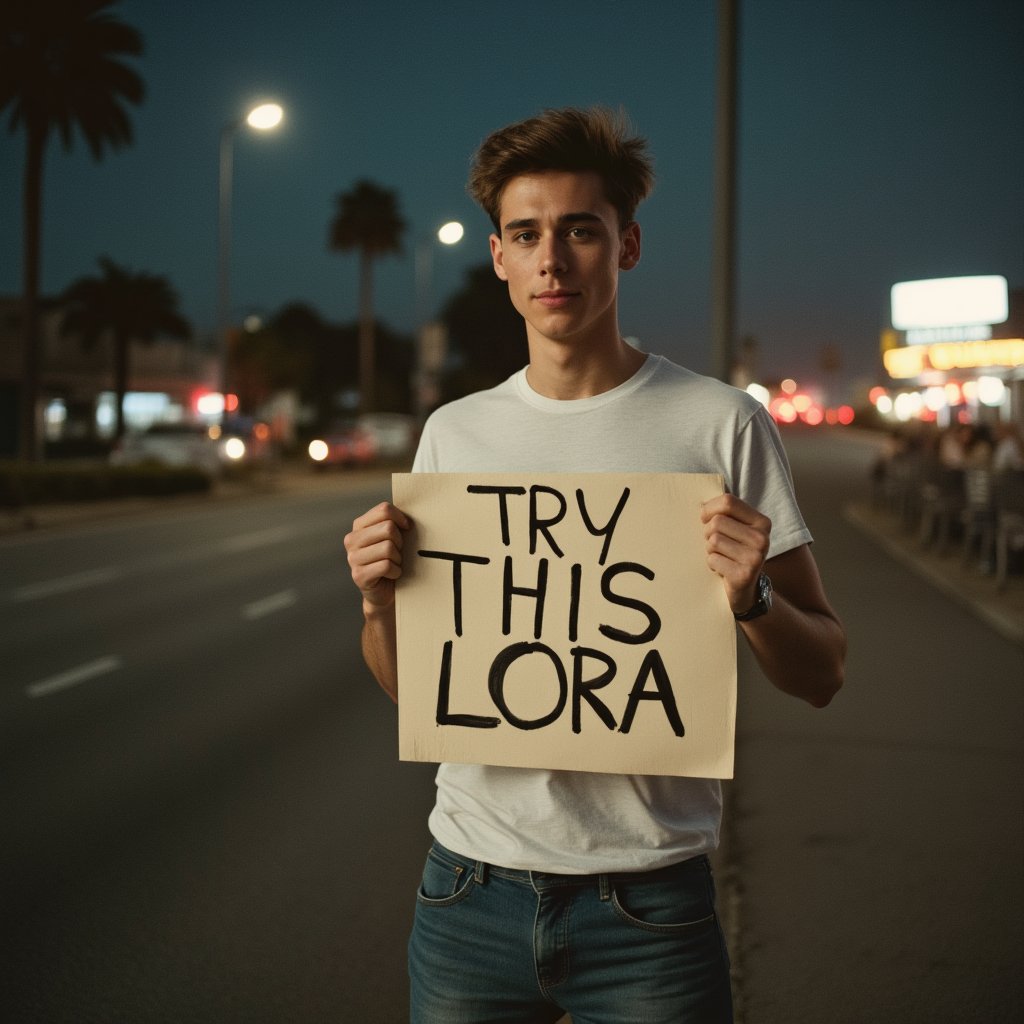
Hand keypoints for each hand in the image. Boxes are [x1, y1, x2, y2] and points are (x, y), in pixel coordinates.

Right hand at [344, 501, 411, 609]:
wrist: (385, 591)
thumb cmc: (392, 559)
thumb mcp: (392, 537)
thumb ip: (395, 522)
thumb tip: (410, 513)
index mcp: (359, 525)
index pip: (383, 510)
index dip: (401, 518)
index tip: (407, 528)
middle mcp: (352, 540)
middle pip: (388, 528)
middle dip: (400, 542)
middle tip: (398, 552)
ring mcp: (353, 558)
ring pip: (388, 548)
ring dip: (398, 558)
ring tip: (394, 563)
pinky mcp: (359, 575)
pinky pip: (386, 566)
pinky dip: (396, 571)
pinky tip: (392, 574)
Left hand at [701, 494, 770, 614]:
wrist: (746, 591)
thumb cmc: (734, 553)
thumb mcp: (736, 530)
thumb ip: (724, 514)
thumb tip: (700, 503)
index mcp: (762, 522)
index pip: (728, 501)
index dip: (709, 508)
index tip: (704, 518)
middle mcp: (762, 538)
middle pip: (717, 522)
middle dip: (708, 533)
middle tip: (716, 545)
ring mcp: (755, 557)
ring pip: (713, 541)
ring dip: (710, 550)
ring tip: (721, 557)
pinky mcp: (744, 574)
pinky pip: (712, 559)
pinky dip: (711, 564)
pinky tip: (722, 569)